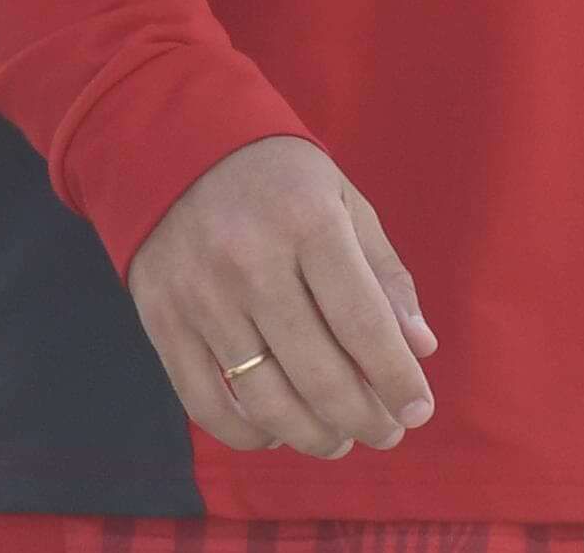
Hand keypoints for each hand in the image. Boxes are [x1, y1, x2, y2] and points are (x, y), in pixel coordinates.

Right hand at [127, 137, 437, 459]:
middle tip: (386, 433)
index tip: (419, 411)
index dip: (395, 378)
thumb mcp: (343, 201)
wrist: (176, 145)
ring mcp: (201, 297)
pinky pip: (207, 403)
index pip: (363, 323)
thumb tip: (420, 348)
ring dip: (311, 434)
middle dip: (362, 417)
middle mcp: (252, 263)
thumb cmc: (279, 178)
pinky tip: (278, 433)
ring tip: (338, 439)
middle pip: (318, 372)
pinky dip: (248, 433)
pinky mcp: (163, 322)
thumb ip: (384, 274)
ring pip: (265, 399)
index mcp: (308, 223)